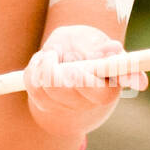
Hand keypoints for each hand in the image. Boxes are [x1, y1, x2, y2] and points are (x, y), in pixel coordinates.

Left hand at [24, 25, 146, 119]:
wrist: (69, 53)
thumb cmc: (89, 47)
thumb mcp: (100, 44)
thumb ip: (107, 50)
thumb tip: (117, 50)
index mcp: (107, 90)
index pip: (99, 92)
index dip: (85, 81)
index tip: (75, 69)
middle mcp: (87, 103)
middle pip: (66, 90)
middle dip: (57, 70)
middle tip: (57, 52)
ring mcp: (64, 106)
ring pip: (46, 86)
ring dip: (45, 63)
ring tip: (53, 54)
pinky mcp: (45, 104)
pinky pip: (33, 85)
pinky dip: (34, 68)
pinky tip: (43, 62)